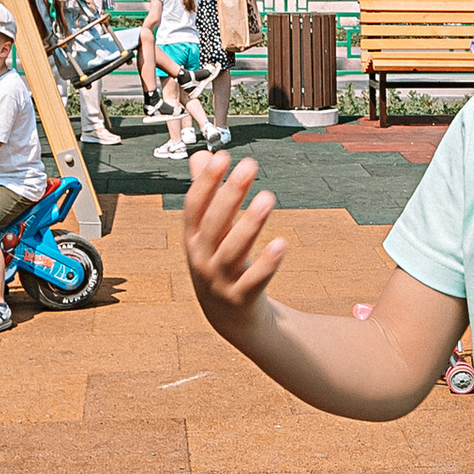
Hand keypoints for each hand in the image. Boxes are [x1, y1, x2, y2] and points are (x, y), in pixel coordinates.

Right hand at [183, 150, 286, 332]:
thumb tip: (200, 156)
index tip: (223, 156)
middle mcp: (201, 258)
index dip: (206, 182)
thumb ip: (207, 195)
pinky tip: (281, 243)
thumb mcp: (209, 232)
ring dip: (250, 223)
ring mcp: (219, 281)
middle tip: (250, 166)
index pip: (194, 206)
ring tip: (268, 197)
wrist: (229, 318)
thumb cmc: (220, 264)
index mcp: (193, 239)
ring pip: (233, 250)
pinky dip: (266, 263)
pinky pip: (254, 280)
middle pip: (214, 223)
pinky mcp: (241, 298)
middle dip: (231, 193)